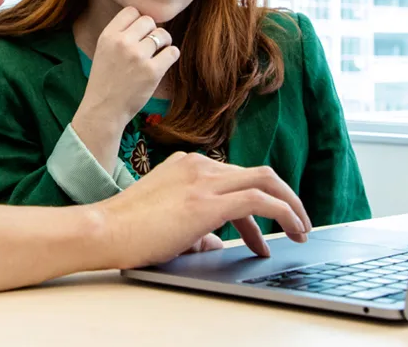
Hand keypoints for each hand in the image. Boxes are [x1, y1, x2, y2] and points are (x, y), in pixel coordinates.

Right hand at [77, 7, 179, 127]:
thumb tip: (145, 21)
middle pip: (149, 21)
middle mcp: (123, 42)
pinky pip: (172, 52)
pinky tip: (164, 62)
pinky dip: (171, 55)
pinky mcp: (152, 71)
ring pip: (162, 35)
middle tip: (150, 45)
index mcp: (108, 35)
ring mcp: (138, 56)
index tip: (139, 33)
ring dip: (164, 42)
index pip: (131, 11)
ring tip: (158, 53)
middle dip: (152, 31)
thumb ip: (119, 35)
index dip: (138, 20)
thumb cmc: (105, 81)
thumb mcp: (103, 50)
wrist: (104, 109)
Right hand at [97, 153, 311, 269]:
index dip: (258, 203)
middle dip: (285, 197)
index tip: (263, 230)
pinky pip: (260, 200)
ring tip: (301, 230)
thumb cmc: (128, 229)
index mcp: (188, 165)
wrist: (105, 229)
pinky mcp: (207, 201)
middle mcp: (198, 165)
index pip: (235, 177)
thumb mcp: (168, 219)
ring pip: (265, 180)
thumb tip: (216, 243)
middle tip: (298, 222)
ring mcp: (203, 180)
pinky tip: (292, 230)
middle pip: (258, 172)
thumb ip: (196, 227)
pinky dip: (283, 213)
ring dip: (291, 206)